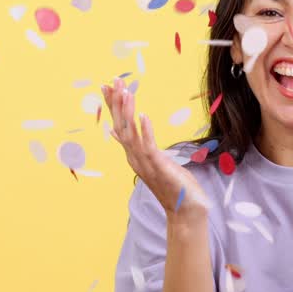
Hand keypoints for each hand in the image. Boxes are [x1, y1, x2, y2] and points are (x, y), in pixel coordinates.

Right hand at [102, 77, 209, 218]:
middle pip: (120, 126)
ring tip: (126, 92)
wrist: (185, 210)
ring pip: (130, 134)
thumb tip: (118, 132)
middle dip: (116, 103)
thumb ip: (136, 145)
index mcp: (133, 155)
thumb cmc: (171, 185)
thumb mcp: (151, 161)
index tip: (107, 86)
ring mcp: (145, 163)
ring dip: (127, 112)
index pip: (118, 125)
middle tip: (113, 81)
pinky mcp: (158, 167)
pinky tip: (143, 115)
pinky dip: (145, 130)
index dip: (112, 105)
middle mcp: (134, 158)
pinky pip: (148, 146)